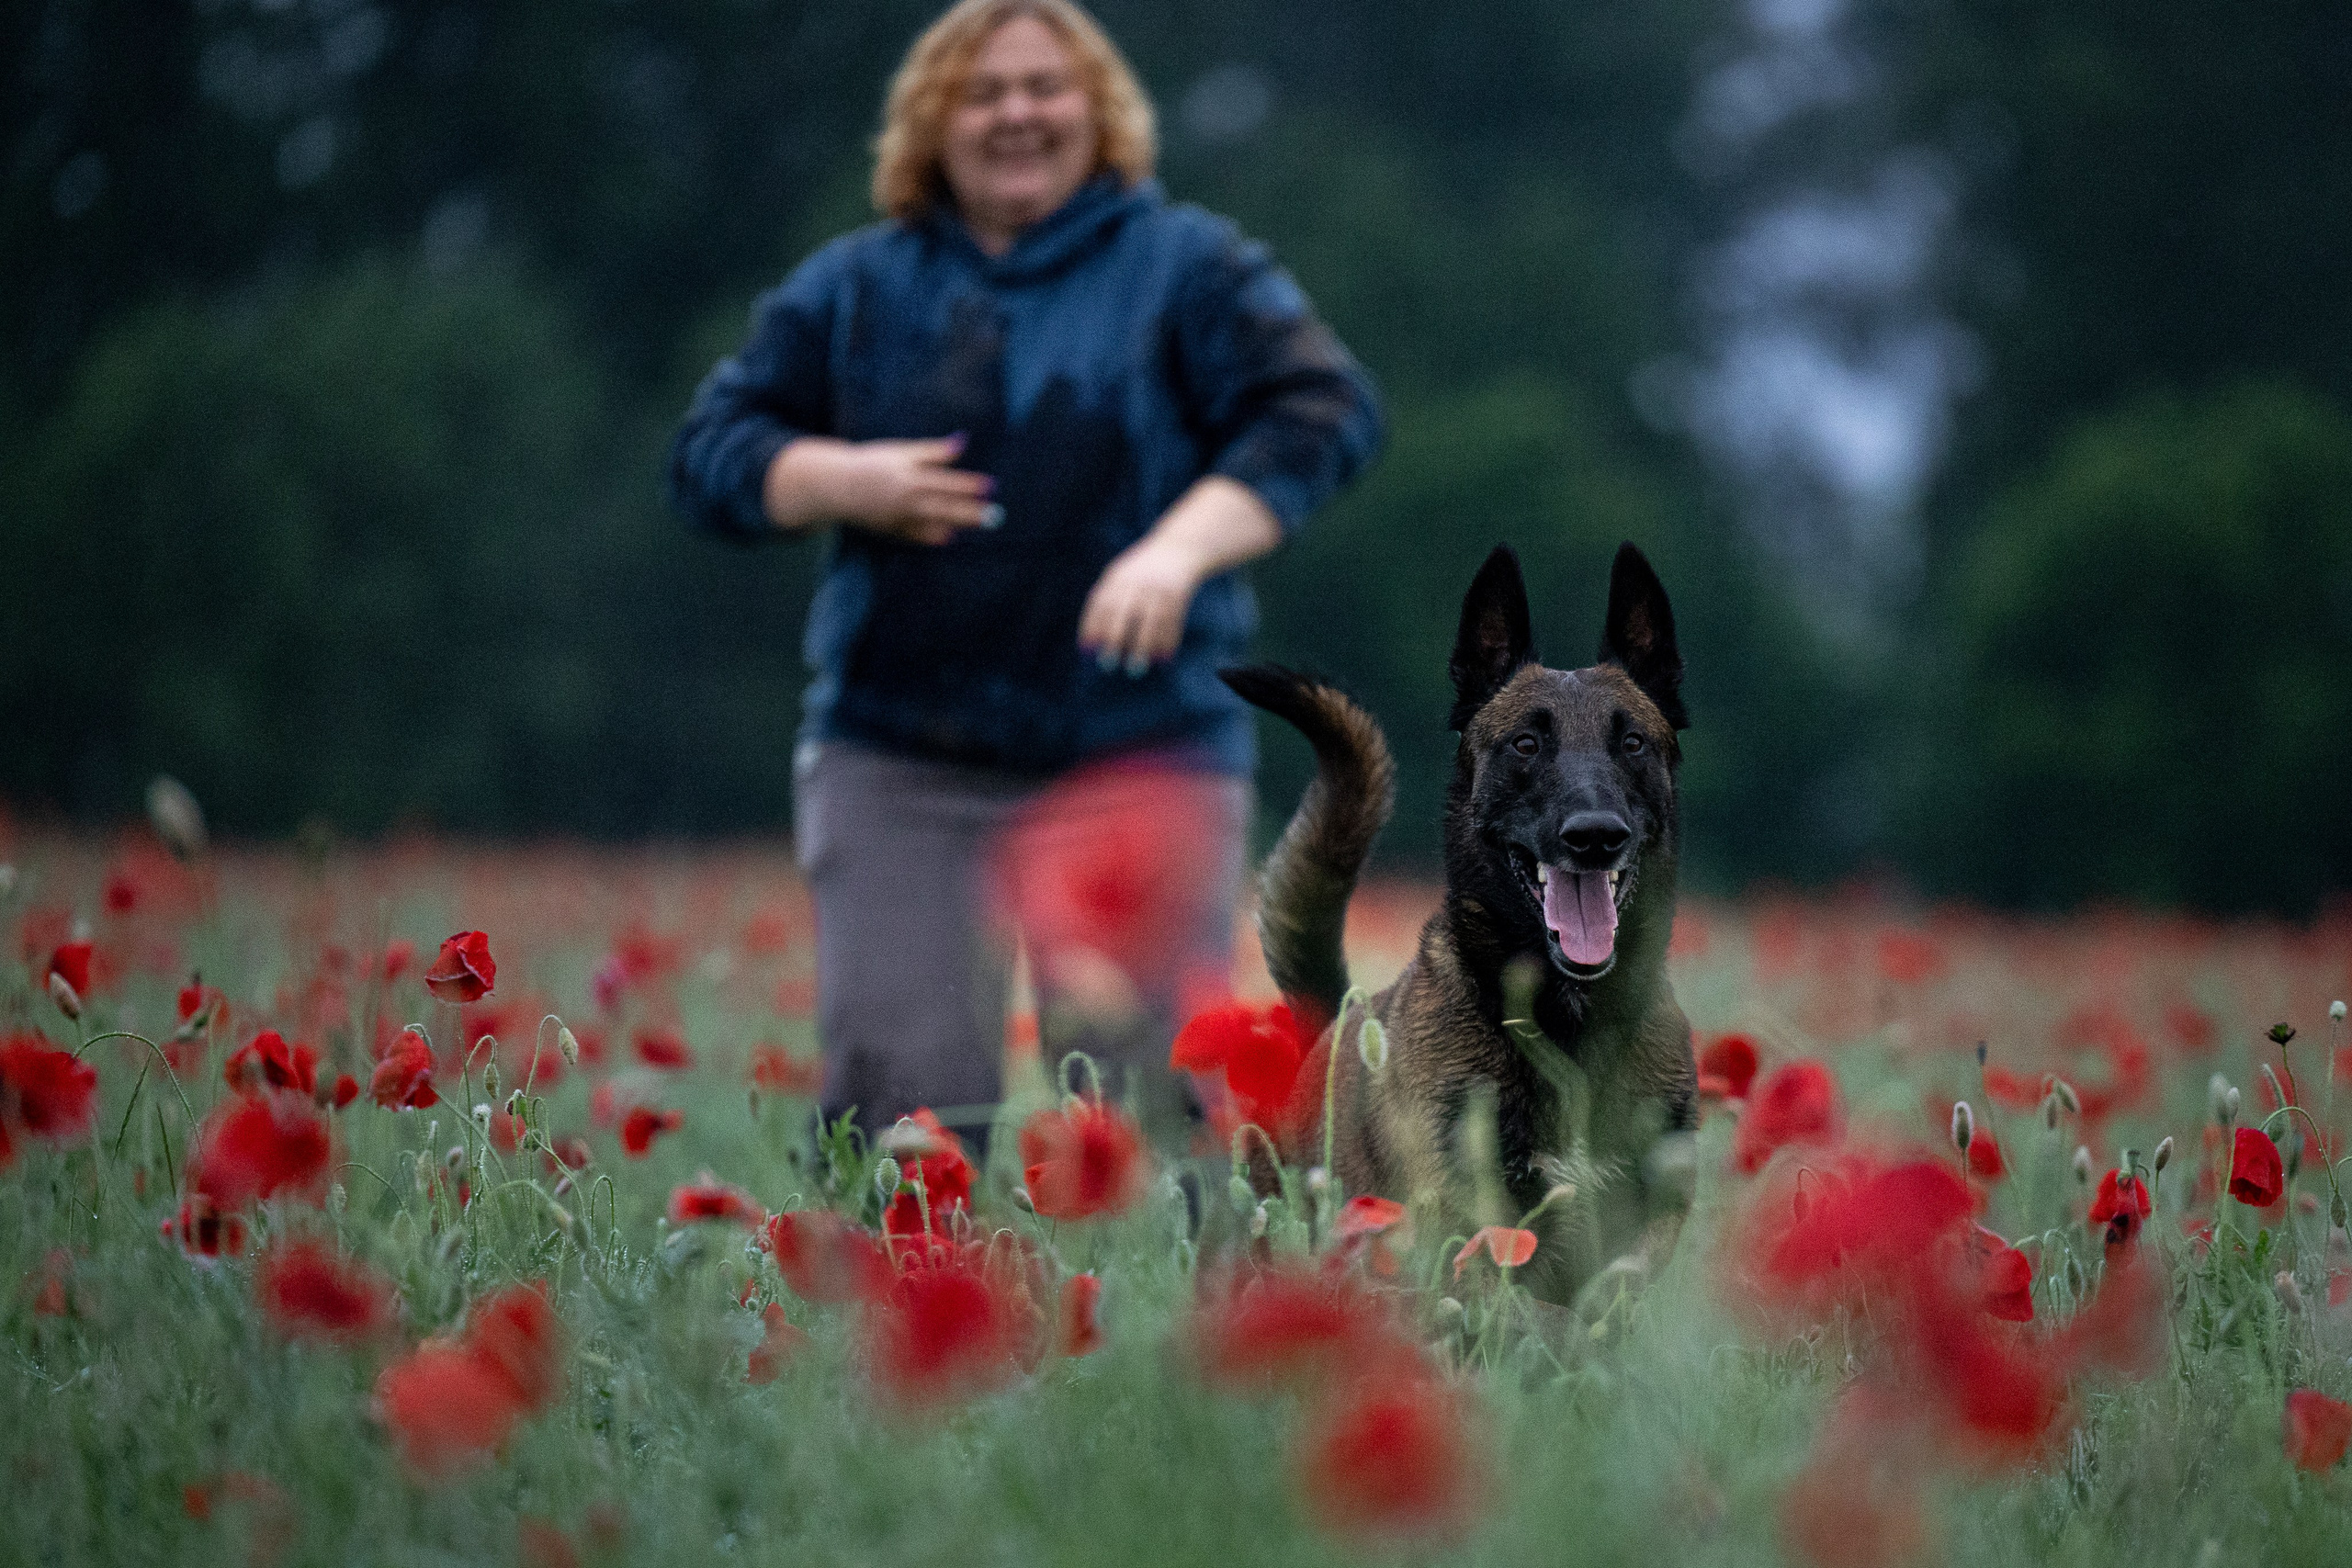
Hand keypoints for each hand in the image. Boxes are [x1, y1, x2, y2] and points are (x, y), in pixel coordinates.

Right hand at [764, 435, 997, 543]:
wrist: (837, 486)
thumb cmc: (872, 463)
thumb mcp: (902, 451)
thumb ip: (933, 451)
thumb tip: (962, 442)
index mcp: (911, 477)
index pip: (948, 482)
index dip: (970, 485)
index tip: (991, 486)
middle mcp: (908, 500)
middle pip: (946, 507)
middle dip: (971, 512)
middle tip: (994, 515)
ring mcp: (900, 518)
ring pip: (933, 525)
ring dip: (956, 525)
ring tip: (976, 524)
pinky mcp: (892, 530)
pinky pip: (916, 537)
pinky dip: (932, 538)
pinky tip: (948, 537)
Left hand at [1078, 533, 1203, 675]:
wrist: (1178, 548)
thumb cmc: (1143, 570)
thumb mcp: (1122, 575)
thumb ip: (1108, 598)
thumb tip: (1093, 636)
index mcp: (1118, 576)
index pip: (1101, 603)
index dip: (1092, 627)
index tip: (1087, 650)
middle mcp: (1137, 580)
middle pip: (1122, 611)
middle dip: (1114, 638)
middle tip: (1107, 663)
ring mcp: (1159, 586)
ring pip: (1149, 620)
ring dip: (1143, 645)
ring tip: (1136, 668)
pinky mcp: (1178, 593)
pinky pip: (1171, 621)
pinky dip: (1167, 641)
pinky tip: (1162, 659)